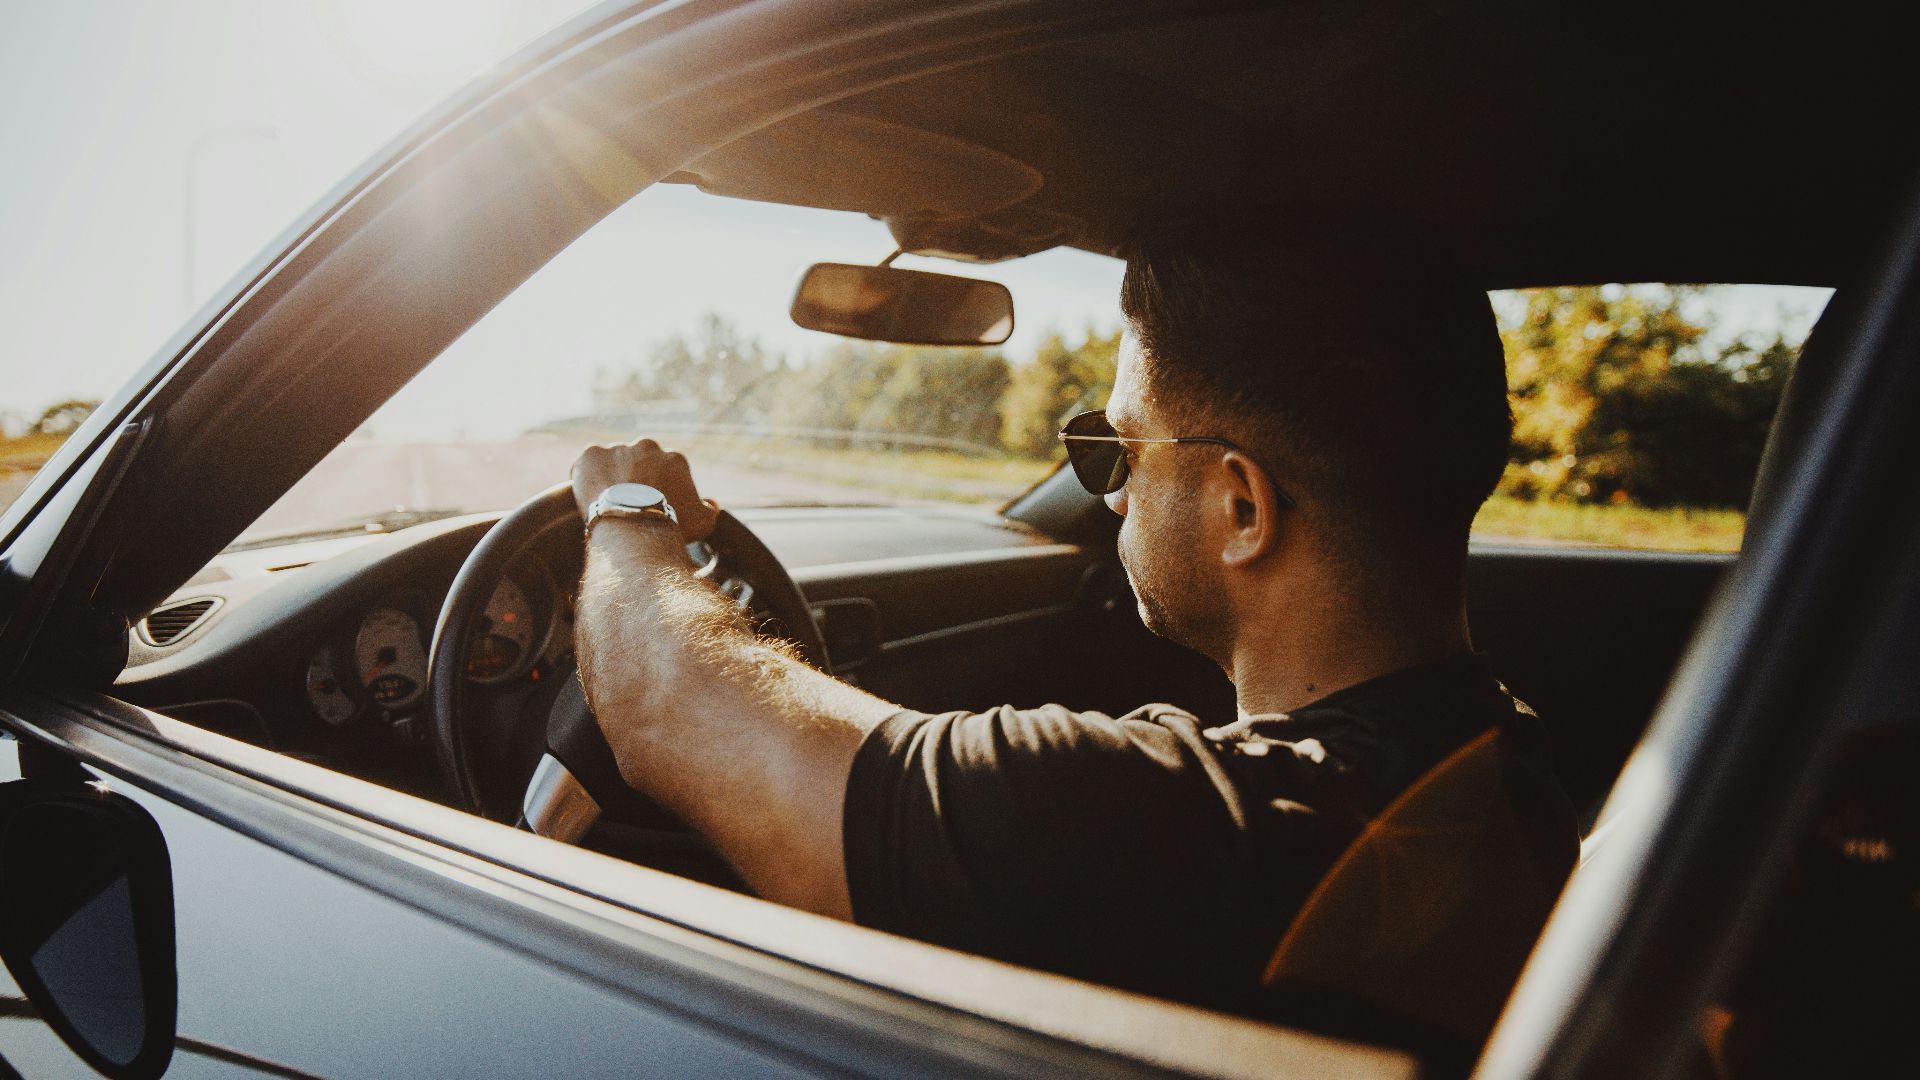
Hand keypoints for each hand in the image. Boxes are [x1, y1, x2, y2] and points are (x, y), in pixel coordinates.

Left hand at [570, 439, 719, 542]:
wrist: (634, 525)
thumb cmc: (671, 525)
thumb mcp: (704, 522)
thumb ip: (710, 509)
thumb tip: (710, 502)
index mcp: (675, 459)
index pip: (666, 471)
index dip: (658, 489)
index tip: (650, 506)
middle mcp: (648, 446)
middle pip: (639, 462)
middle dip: (635, 478)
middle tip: (629, 505)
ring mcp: (618, 448)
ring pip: (612, 463)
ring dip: (611, 477)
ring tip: (607, 503)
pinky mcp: (592, 454)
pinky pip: (586, 466)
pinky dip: (586, 478)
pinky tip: (590, 497)